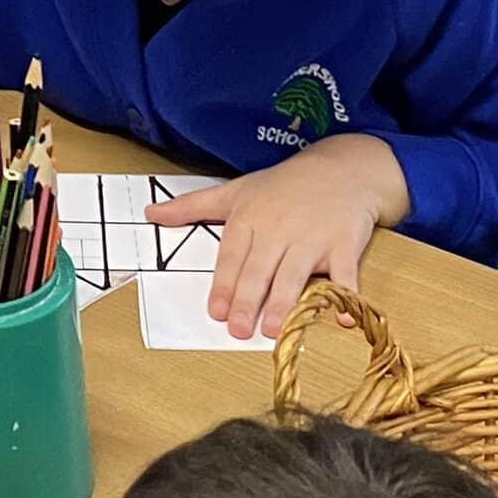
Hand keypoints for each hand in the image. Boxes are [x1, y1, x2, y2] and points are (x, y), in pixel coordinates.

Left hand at [157, 134, 410, 338]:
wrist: (343, 168)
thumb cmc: (284, 185)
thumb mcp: (236, 190)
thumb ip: (192, 207)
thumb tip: (150, 214)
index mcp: (251, 218)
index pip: (232, 256)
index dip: (223, 284)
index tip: (215, 311)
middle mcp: (280, 229)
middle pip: (260, 269)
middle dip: (248, 299)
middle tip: (237, 329)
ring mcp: (314, 237)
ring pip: (295, 273)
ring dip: (284, 302)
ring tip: (273, 329)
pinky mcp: (345, 244)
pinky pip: (346, 273)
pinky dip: (347, 295)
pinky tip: (341, 318)